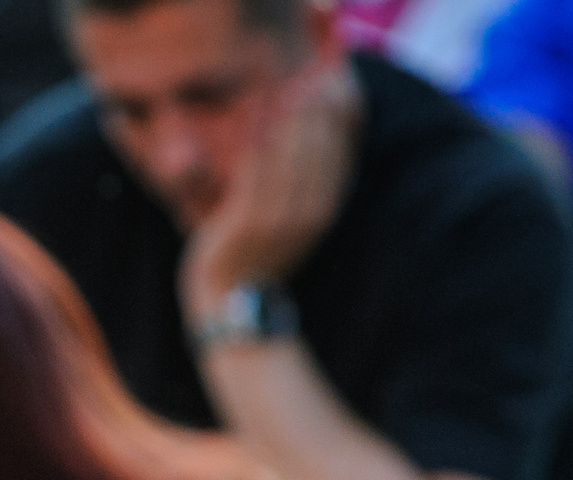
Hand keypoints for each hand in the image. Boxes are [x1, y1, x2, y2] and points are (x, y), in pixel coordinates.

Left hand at [180, 55, 361, 315]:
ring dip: (290, 116)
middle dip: (317, 112)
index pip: (340, 157)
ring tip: (286, 86)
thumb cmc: (258, 261)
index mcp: (322, 215)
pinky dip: (258, 134)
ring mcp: (277, 218)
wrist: (232, 306)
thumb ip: (306, 192)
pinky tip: (258, 110)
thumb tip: (315, 154)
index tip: (335, 90)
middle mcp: (306, 215)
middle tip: (310, 80)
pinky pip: (255, 165)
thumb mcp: (293, 227)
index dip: (339, 121)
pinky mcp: (246, 218)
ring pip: (290, 154)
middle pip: (319, 150)